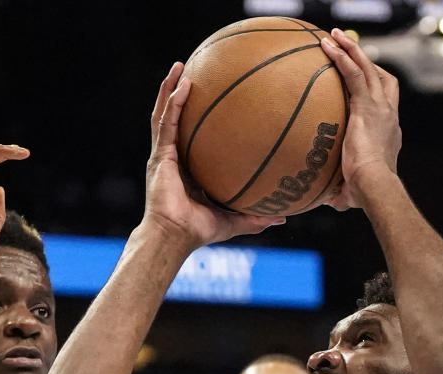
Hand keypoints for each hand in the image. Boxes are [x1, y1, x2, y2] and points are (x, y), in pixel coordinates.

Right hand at [143, 63, 284, 250]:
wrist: (174, 237)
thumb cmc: (198, 232)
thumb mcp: (234, 220)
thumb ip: (256, 216)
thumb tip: (283, 217)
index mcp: (185, 167)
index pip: (189, 135)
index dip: (194, 116)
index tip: (208, 97)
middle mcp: (171, 156)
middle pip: (174, 117)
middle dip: (178, 93)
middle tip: (191, 70)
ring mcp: (163, 154)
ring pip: (165, 113)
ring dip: (170, 88)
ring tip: (179, 66)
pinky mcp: (159, 155)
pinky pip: (167, 123)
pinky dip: (173, 103)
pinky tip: (183, 84)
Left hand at [320, 30, 401, 210]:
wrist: (375, 185)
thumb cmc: (366, 194)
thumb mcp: (353, 192)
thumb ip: (341, 193)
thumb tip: (327, 202)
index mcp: (388, 133)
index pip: (385, 105)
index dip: (376, 91)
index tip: (361, 85)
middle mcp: (388, 115)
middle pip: (383, 78)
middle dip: (367, 61)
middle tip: (348, 49)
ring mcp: (381, 107)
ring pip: (368, 68)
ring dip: (352, 49)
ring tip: (335, 35)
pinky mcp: (368, 104)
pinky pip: (353, 73)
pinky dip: (342, 56)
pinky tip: (327, 45)